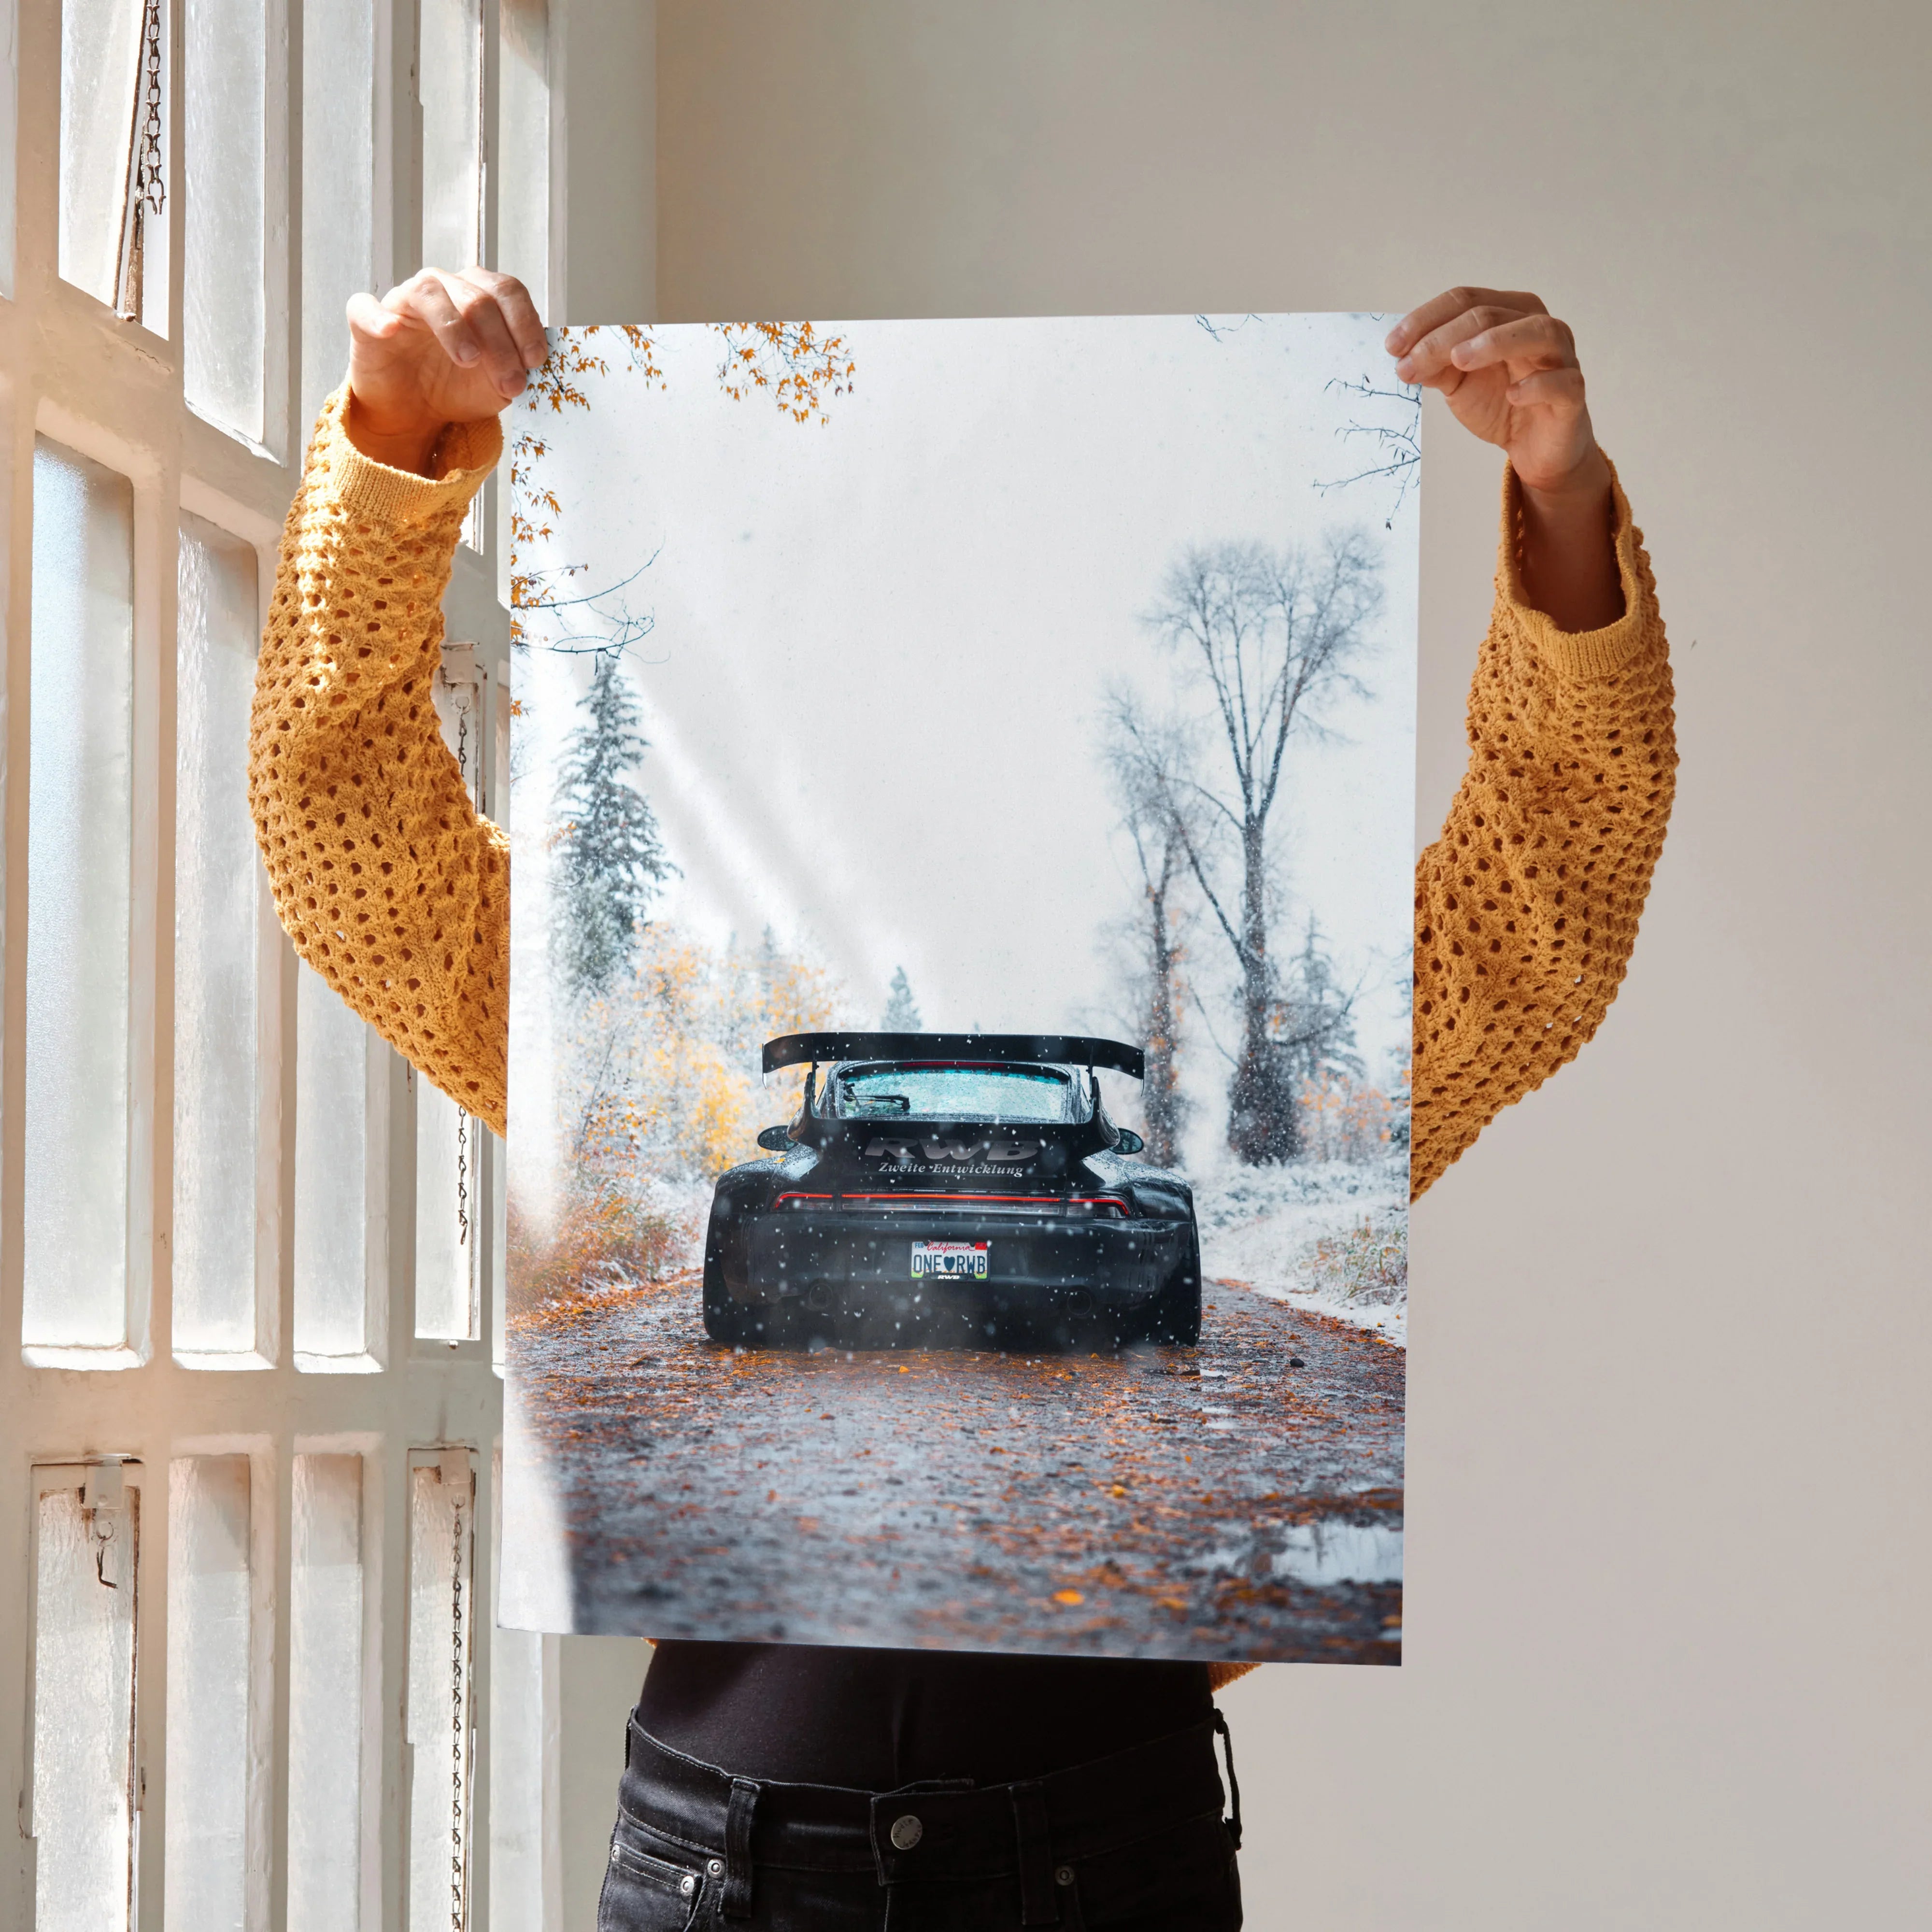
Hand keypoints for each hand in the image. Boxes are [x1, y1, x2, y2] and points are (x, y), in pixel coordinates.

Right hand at [344, 267, 548, 474]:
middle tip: (510, 382)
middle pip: (477, 297)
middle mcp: (444, 288)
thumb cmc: (457, 387)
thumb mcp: (497, 384)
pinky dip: (378, 317)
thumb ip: (517, 368)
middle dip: (500, 343)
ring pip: (430, 293)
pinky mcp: (367, 320)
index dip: (525, 323)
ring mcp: (404, 301)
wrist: (415, 412)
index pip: (507, 291)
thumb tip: (534, 363)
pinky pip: (366, 307)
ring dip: (454, 327)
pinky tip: (391, 331)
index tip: (535, 361)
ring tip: (469, 361)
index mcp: (479, 295)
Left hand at [1385, 288, 1605, 498]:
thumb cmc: (1501, 405)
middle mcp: (1538, 326)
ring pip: (1537, 332)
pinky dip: (1537, 385)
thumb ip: (1435, 367)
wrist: (1534, 449)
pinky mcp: (1573, 393)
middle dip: (1443, 337)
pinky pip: (1562, 381)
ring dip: (1495, 342)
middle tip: (1408, 363)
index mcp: (1509, 314)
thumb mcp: (1458, 384)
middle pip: (1491, 314)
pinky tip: (1512, 395)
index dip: (1426, 319)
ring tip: (1457, 359)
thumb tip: (1403, 356)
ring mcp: (1561, 357)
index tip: (1392, 346)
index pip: (1466, 300)